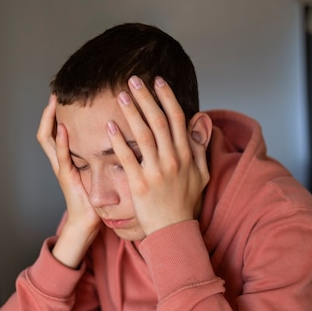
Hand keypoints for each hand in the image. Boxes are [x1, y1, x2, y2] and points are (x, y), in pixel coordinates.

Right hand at [37, 95, 100, 266]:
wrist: (89, 221)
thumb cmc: (97, 198)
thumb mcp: (101, 169)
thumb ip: (105, 153)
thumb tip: (122, 134)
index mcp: (70, 157)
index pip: (59, 128)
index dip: (60, 112)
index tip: (68, 94)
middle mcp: (62, 160)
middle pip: (48, 129)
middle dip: (49, 111)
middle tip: (55, 91)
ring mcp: (62, 167)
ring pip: (48, 139)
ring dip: (49, 120)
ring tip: (53, 103)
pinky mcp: (66, 177)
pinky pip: (61, 157)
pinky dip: (61, 142)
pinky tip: (63, 129)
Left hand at [106, 76, 210, 235]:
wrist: (173, 230)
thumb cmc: (185, 202)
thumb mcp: (201, 174)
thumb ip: (199, 146)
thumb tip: (201, 119)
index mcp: (186, 155)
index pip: (178, 119)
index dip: (167, 97)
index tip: (157, 81)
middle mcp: (173, 160)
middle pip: (159, 121)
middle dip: (146, 97)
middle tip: (133, 80)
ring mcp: (156, 172)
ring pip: (143, 135)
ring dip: (131, 112)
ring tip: (120, 96)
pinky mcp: (140, 184)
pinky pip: (128, 158)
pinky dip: (119, 141)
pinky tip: (110, 126)